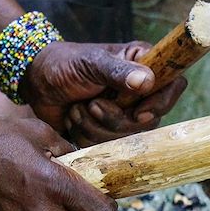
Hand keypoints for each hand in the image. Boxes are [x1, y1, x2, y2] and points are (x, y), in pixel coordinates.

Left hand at [19, 41, 186, 146]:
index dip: (161, 103)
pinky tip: (73, 120)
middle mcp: (139, 93)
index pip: (173, 86)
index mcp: (143, 67)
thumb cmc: (64, 63)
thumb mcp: (91, 62)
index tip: (138, 112)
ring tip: (78, 109)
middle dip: (115, 119)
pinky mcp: (106, 134)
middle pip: (149, 121)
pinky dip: (86, 136)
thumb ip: (117, 71)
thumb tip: (147, 81)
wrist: (36, 82)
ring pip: (126, 138)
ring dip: (95, 127)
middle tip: (92, 104)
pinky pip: (106, 148)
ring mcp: (124, 115)